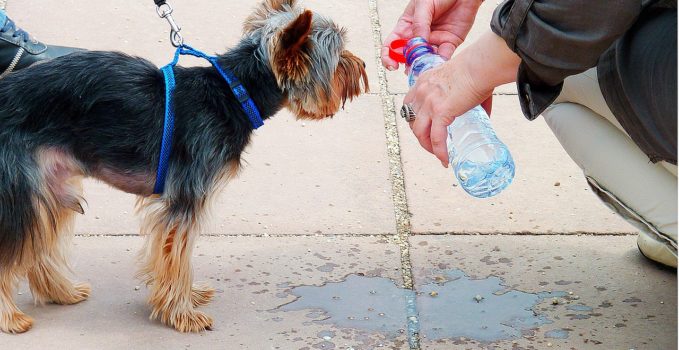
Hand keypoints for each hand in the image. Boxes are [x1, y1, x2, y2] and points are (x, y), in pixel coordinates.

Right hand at [381, 0, 482, 69]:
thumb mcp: (424, 5)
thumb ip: (419, 24)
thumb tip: (416, 44)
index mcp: (406, 26)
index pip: (392, 44)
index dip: (389, 57)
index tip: (392, 65)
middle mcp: (418, 36)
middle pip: (408, 56)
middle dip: (407, 65)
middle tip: (410, 68)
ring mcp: (433, 41)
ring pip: (425, 59)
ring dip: (423, 66)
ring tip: (423, 68)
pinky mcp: (449, 43)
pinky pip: (443, 56)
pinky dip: (439, 63)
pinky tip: (436, 64)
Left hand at [403, 31, 521, 166]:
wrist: (480, 65)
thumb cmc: (477, 69)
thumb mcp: (461, 80)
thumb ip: (467, 97)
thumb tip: (484, 116)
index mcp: (424, 82)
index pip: (409, 105)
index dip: (414, 119)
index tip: (424, 128)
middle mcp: (421, 92)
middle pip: (412, 121)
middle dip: (420, 136)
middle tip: (432, 144)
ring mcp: (429, 103)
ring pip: (420, 133)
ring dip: (427, 146)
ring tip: (438, 154)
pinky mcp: (440, 112)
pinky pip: (436, 138)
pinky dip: (440, 151)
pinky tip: (445, 159)